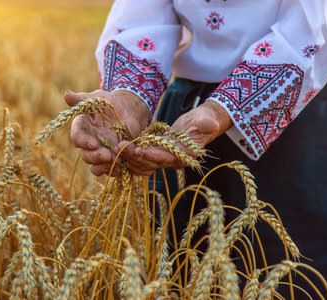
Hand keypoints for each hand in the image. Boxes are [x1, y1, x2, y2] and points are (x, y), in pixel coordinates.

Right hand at [65, 89, 149, 175]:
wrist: (129, 112)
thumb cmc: (111, 103)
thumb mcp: (98, 98)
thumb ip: (82, 99)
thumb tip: (66, 94)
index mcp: (82, 128)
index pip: (77, 136)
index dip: (83, 141)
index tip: (93, 143)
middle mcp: (88, 142)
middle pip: (86, 155)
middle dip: (95, 157)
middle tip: (107, 155)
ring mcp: (99, 152)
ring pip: (95, 166)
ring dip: (103, 166)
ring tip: (116, 162)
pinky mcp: (110, 160)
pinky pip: (108, 170)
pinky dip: (114, 171)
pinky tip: (122, 168)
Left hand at [116, 100, 232, 175]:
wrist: (204, 123)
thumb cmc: (205, 119)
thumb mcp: (206, 118)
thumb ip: (206, 122)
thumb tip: (211, 124)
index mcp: (185, 154)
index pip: (166, 157)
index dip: (151, 154)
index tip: (138, 149)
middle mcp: (174, 160)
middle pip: (151, 162)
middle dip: (135, 156)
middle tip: (119, 147)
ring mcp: (165, 159)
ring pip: (144, 163)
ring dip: (130, 158)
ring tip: (116, 149)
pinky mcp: (158, 154)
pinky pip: (143, 159)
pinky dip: (131, 157)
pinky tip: (120, 151)